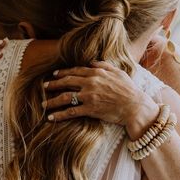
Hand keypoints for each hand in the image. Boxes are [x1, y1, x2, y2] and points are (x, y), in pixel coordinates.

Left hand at [43, 61, 158, 138]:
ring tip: (43, 103)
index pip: (75, 71)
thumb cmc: (129, 89)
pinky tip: (51, 117)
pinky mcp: (90, 109)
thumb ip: (104, 65)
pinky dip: (60, 114)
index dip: (63, 72)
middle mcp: (90, 82)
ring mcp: (89, 96)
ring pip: (65, 96)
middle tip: (44, 86)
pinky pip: (71, 111)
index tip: (55, 74)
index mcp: (96, 73)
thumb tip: (92, 62)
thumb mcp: (118, 72)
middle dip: (53, 84)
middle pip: (67, 81)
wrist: (135, 106)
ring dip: (52, 100)